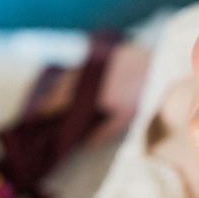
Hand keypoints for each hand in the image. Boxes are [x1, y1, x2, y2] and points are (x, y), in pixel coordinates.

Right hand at [28, 40, 150, 146]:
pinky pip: (83, 64)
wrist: (162, 65)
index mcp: (92, 92)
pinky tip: (76, 79)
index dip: (47, 108)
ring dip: (61, 83)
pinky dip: (76, 73)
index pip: (61, 100)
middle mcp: (90, 74)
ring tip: (53, 94)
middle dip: (50, 96)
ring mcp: (97, 62)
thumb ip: (105, 130)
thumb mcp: (126, 116)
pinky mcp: (106, 53)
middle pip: (62, 85)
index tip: (36, 116)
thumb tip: (87, 143)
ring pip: (72, 73)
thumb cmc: (144, 94)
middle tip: (39, 107)